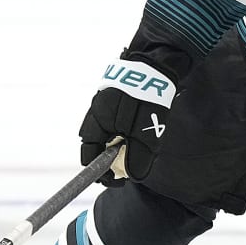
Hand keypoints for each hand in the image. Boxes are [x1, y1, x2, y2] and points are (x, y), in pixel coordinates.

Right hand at [79, 58, 178, 183]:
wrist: (158, 64)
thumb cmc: (149, 99)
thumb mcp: (146, 134)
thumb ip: (138, 157)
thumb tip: (132, 176)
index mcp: (97, 122)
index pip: (88, 156)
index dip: (101, 173)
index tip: (116, 180)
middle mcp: (95, 113)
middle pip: (96, 146)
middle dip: (110, 159)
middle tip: (129, 166)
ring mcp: (103, 103)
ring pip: (105, 133)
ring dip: (117, 144)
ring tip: (137, 145)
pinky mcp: (113, 97)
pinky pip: (113, 121)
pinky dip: (122, 131)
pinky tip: (137, 129)